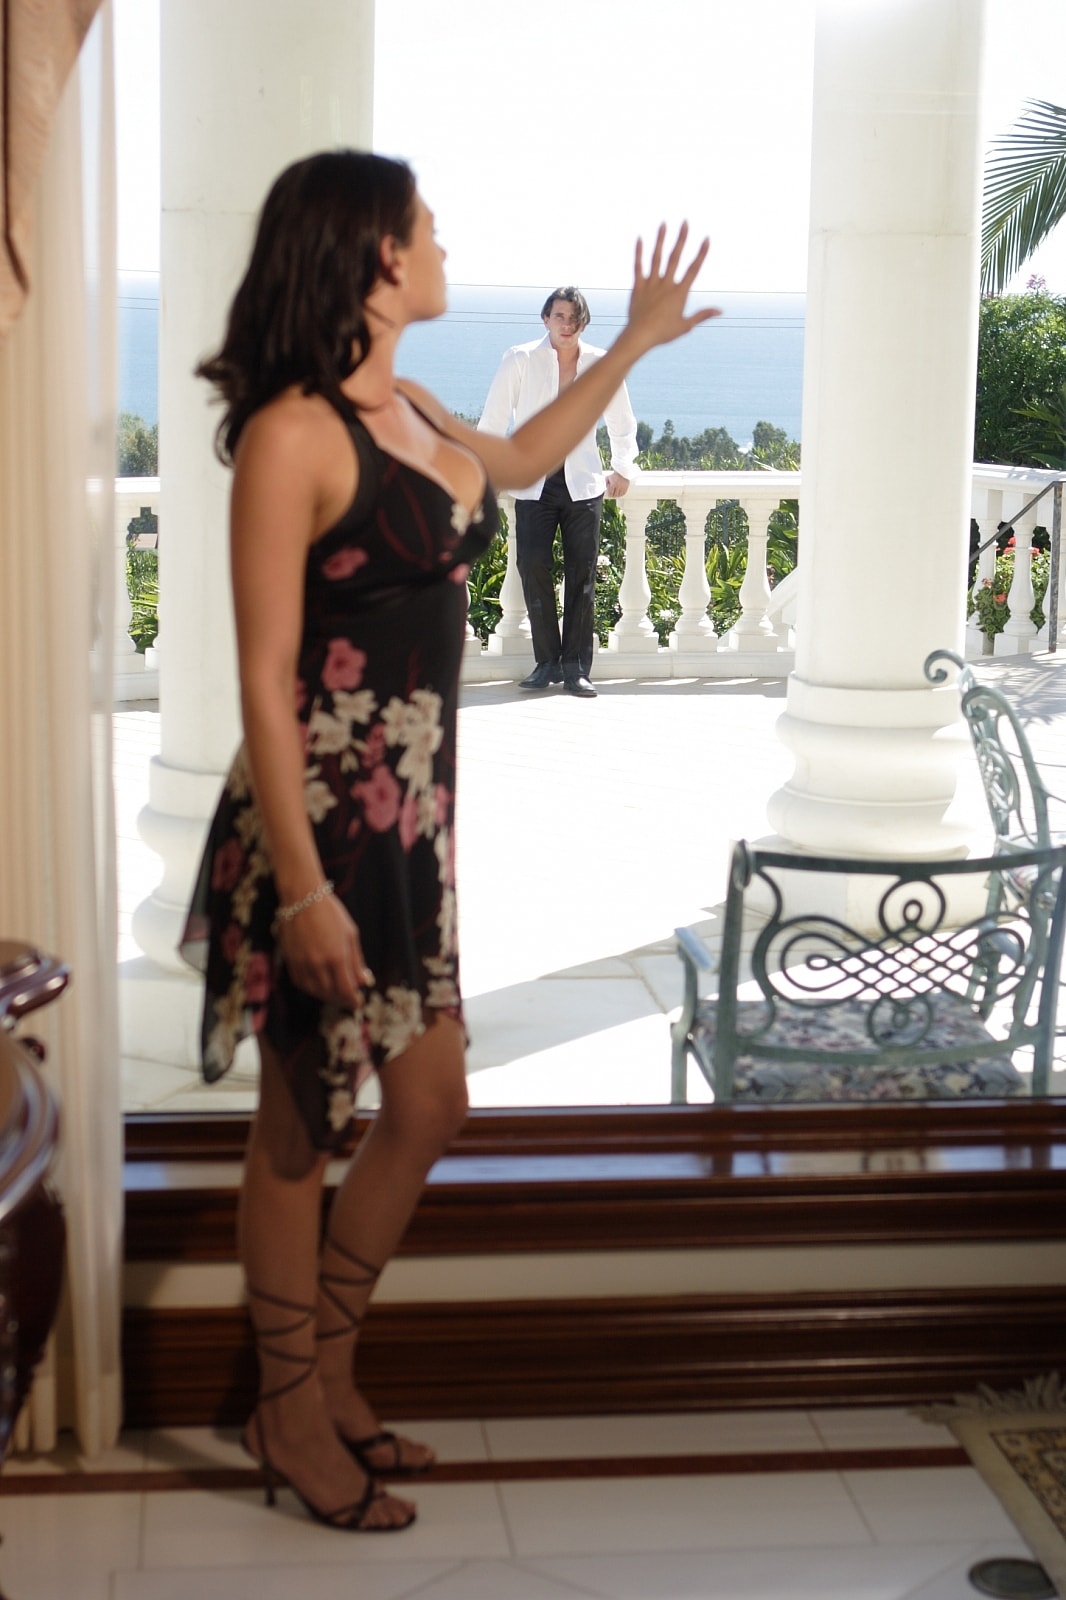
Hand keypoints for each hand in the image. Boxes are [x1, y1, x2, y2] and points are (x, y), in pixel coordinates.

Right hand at [277, 893, 371, 1006]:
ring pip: (314, 991)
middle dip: (341, 1000)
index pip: (345, 990)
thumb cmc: (330, 912)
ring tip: (335, 993)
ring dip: (326, 996)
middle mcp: (317, 964)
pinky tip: (319, 985)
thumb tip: (363, 981)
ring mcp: (301, 963)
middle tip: (348, 1000)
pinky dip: (311, 988)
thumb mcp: (350, 934)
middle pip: (330, 993)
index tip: (358, 1003)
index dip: (353, 1000)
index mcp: (336, 957)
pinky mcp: (289, 960)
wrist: (302, 898)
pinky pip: (300, 982)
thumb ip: (356, 960)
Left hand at [605, 472, 629, 498]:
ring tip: (616, 494)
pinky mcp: (626, 487)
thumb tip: (606, 488)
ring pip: (619, 495)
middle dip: (613, 495)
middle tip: (612, 495)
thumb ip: (606, 483)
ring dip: (617, 495)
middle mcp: (618, 486)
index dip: (609, 495)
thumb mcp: (608, 477)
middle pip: (615, 495)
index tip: (609, 495)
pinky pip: (623, 493)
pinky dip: (621, 494)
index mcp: (613, 484)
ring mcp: (622, 487)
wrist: (622, 472)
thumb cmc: (614, 475)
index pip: (610, 493)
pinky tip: (619, 494)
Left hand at [626, 223, 720, 352]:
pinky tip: (640, 238)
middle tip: (685, 222)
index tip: (707, 239)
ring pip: (657, 257)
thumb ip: (702, 315)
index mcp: (680, 293)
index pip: (694, 269)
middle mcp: (666, 284)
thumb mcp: (686, 326)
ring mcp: (651, 284)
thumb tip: (720, 311)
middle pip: (675, 257)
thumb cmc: (663, 334)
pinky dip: (639, 252)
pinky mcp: (638, 286)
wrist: (640, 337)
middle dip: (681, 238)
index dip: (701, 253)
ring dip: (661, 239)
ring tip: (664, 223)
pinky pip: (638, 266)